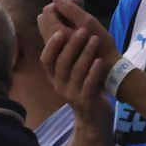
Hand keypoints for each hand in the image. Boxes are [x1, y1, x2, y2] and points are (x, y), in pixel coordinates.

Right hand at [39, 0, 118, 132]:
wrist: (94, 117)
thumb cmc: (84, 88)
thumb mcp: (72, 72)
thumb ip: (68, 55)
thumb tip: (64, 28)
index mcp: (54, 76)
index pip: (46, 59)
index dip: (51, 45)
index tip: (60, 30)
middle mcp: (59, 85)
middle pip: (61, 63)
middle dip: (72, 44)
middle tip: (83, 30)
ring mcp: (71, 95)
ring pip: (75, 72)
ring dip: (85, 54)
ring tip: (95, 39)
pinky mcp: (85, 102)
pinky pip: (88, 85)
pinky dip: (93, 72)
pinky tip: (99, 61)